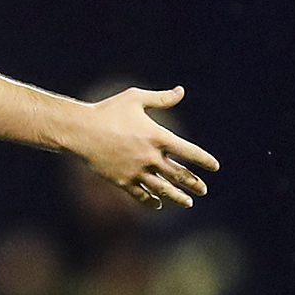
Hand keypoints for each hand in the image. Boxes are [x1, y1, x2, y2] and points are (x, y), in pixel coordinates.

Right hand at [65, 86, 219, 208]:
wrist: (80, 131)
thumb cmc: (108, 111)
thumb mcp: (135, 98)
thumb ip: (161, 98)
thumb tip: (181, 91)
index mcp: (157, 136)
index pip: (189, 151)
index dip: (204, 160)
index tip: (215, 167)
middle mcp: (150, 157)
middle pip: (179, 174)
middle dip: (194, 183)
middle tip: (203, 189)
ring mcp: (136, 171)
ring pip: (163, 189)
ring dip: (178, 197)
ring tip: (188, 203)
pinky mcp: (122, 181)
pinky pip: (141, 195)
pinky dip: (151, 201)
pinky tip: (158, 204)